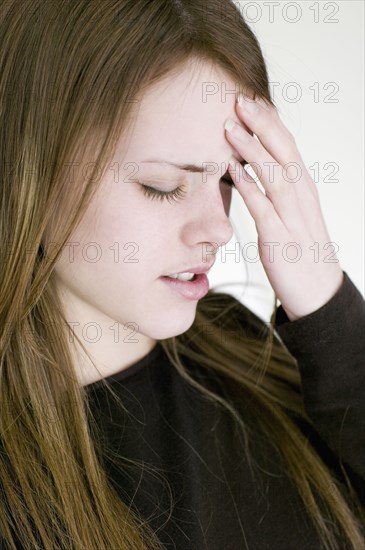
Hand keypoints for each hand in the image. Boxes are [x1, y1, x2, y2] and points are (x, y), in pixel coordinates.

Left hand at [224, 94, 343, 320]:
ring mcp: (292, 217)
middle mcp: (301, 197)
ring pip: (274, 174)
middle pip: (284, 151)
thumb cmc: (301, 249)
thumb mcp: (293, 213)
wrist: (318, 290)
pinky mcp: (279, 239)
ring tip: (230, 128)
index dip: (269, 121)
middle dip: (262, 124)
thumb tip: (253, 167)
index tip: (249, 99)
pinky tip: (232, 171)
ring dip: (252, 150)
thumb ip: (276, 189)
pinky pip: (263, 208)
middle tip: (239, 100)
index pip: (288, 145)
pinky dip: (248, 186)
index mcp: (303, 187)